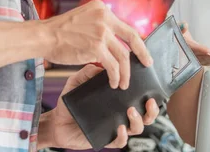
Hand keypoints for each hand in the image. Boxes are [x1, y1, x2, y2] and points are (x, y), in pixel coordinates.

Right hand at [41, 0, 152, 88]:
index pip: (125, 26)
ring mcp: (101, 32)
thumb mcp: (84, 18)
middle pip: (132, 37)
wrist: (44, 36)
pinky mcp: (96, 47)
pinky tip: (113, 83)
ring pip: (123, 55)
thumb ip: (100, 24)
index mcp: (102, 9)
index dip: (136, 40)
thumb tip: (115, 41)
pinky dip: (115, 76)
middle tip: (147, 64)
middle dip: (142, 53)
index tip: (141, 50)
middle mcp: (105, 17)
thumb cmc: (60, 31)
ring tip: (124, 83)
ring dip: (125, 72)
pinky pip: (112, 65)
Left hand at [45, 65, 160, 149]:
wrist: (56, 121)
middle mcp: (120, 113)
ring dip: (138, 120)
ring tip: (130, 111)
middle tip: (149, 101)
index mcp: (118, 99)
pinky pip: (120, 141)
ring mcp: (115, 126)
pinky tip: (119, 127)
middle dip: (152, 110)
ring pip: (137, 128)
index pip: (139, 96)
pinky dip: (122, 136)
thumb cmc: (70, 101)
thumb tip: (102, 67)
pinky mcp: (106, 139)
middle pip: (146, 114)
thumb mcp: (76, 82)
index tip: (151, 83)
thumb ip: (87, 72)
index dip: (149, 91)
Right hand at [180, 22, 209, 65]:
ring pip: (207, 60)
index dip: (202, 50)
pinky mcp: (200, 60)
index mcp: (187, 46)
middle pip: (203, 56)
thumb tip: (185, 25)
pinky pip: (209, 61)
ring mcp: (196, 58)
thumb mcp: (178, 29)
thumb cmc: (178, 35)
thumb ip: (181, 27)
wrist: (176, 42)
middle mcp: (191, 54)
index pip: (195, 48)